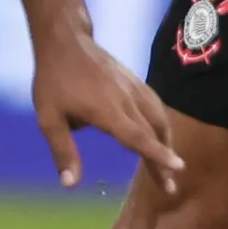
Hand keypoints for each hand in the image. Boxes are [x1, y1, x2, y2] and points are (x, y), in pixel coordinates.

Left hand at [31, 25, 181, 192]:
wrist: (66, 42)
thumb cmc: (54, 82)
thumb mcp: (49, 119)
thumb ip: (63, 151)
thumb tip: (70, 184)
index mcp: (108, 111)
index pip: (138, 137)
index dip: (158, 155)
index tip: (178, 168)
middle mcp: (127, 100)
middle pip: (153, 133)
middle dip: (164, 160)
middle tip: (170, 186)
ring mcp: (134, 89)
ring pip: (159, 118)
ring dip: (166, 142)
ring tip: (168, 162)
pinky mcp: (136, 82)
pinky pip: (156, 106)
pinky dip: (162, 124)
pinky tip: (159, 132)